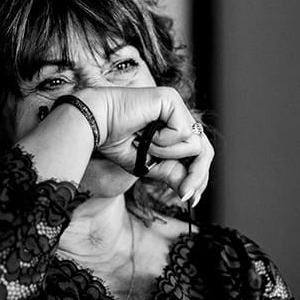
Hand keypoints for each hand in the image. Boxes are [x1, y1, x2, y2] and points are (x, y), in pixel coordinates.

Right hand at [74, 87, 212, 204]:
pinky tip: (145, 134)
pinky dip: (164, 142)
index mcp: (175, 126)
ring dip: (168, 154)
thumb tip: (190, 193)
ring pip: (194, 143)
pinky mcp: (171, 99)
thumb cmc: (116, 140)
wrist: (95, 124)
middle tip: (186, 194)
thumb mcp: (148, 164)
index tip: (192, 199)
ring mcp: (176, 105)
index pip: (199, 152)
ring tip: (146, 146)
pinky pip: (182, 131)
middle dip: (197, 175)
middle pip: (205, 149)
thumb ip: (171, 173)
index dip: (199, 176)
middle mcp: (179, 113)